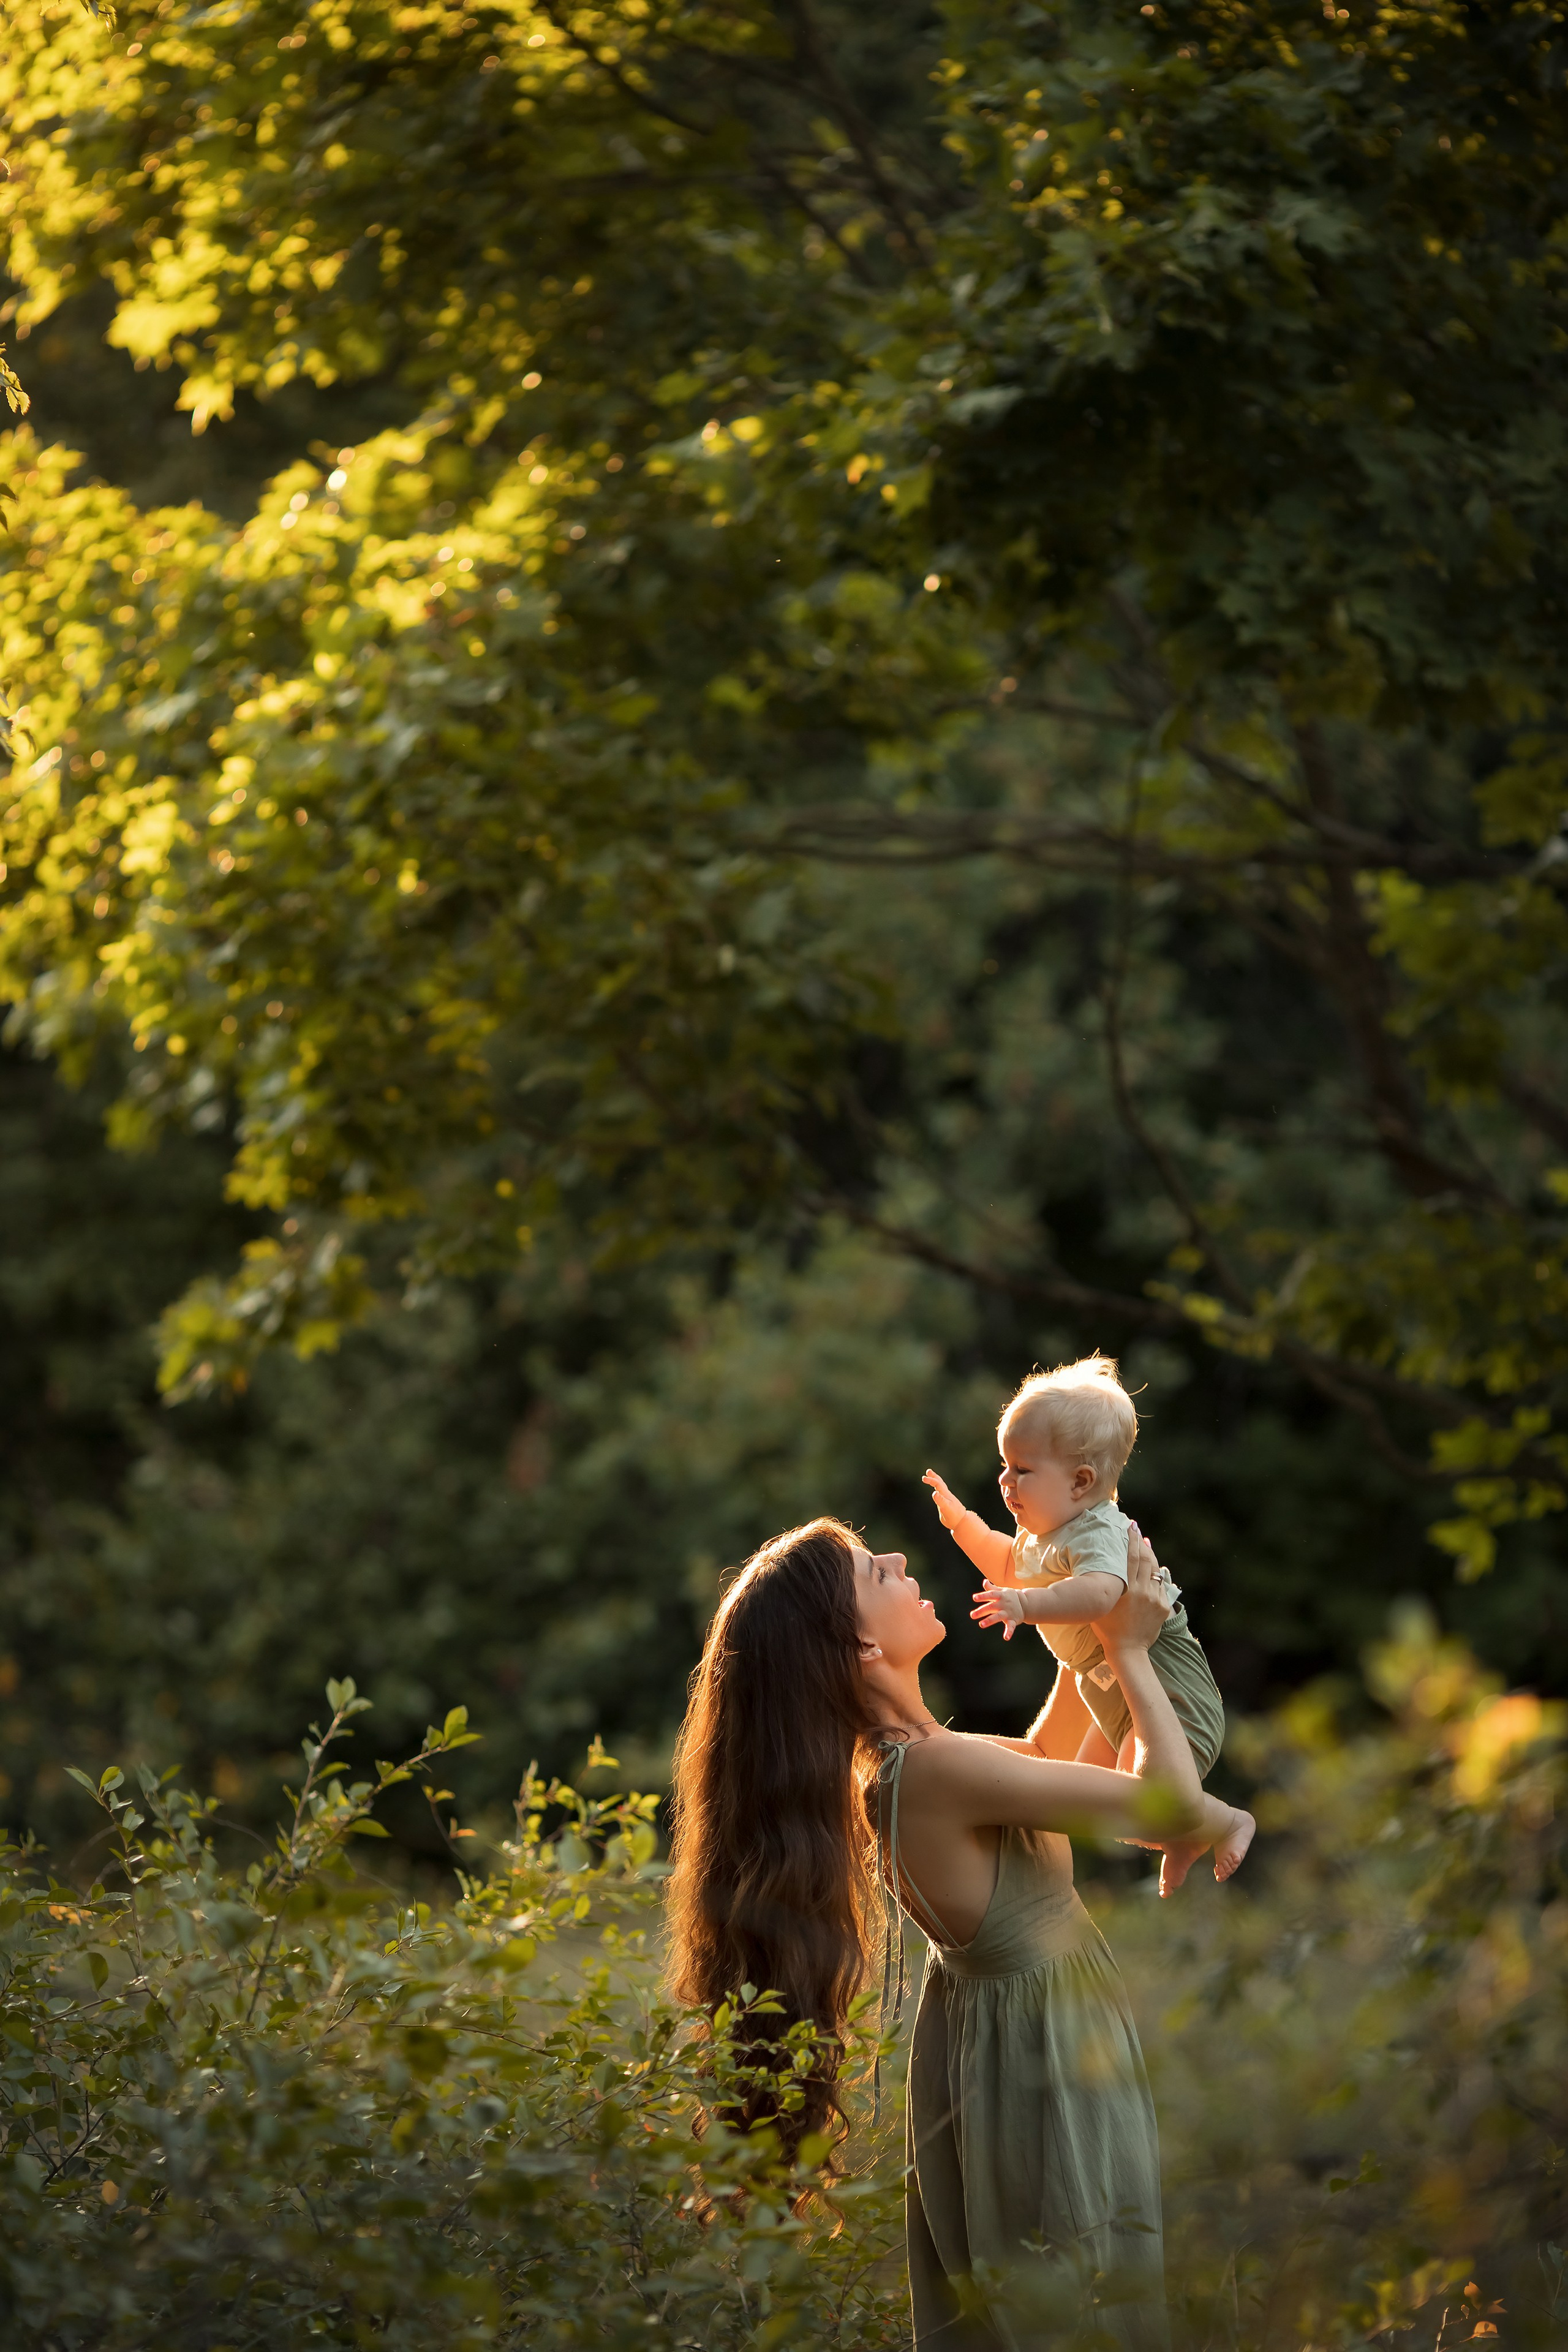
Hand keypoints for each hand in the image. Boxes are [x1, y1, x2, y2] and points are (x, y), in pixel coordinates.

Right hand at [924, 1468, 967, 1532]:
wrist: (962, 1522)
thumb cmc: (954, 1515)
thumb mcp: (946, 1508)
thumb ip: (940, 1500)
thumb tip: (934, 1493)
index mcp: (946, 1494)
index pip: (938, 1484)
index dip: (931, 1480)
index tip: (924, 1478)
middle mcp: (946, 1495)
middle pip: (940, 1483)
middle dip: (934, 1477)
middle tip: (928, 1471)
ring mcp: (946, 1499)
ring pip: (941, 1487)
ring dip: (936, 1481)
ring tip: (931, 1477)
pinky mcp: (946, 1504)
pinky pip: (942, 1494)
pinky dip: (938, 1490)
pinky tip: (936, 1492)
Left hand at [970, 1582, 1025, 1640]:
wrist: (1026, 1603)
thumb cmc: (1009, 1596)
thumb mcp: (1001, 1591)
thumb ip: (992, 1588)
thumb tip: (984, 1581)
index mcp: (1000, 1596)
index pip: (990, 1595)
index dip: (982, 1596)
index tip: (974, 1598)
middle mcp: (1003, 1604)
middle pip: (991, 1607)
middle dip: (981, 1611)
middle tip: (972, 1615)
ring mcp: (1008, 1612)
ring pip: (998, 1617)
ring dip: (990, 1620)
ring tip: (981, 1624)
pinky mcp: (1013, 1620)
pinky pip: (1011, 1627)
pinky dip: (1009, 1632)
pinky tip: (1006, 1637)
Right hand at [1092, 1524, 1173, 1655]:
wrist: (1128, 1650)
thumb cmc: (1107, 1627)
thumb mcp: (1102, 1604)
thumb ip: (1104, 1585)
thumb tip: (1098, 1565)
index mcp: (1126, 1589)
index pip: (1132, 1558)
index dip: (1132, 1540)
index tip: (1131, 1526)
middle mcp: (1143, 1591)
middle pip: (1146, 1560)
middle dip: (1141, 1543)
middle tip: (1137, 1530)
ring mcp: (1155, 1599)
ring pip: (1155, 1571)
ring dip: (1151, 1556)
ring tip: (1146, 1543)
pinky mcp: (1163, 1607)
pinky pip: (1161, 1586)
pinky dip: (1156, 1575)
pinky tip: (1153, 1569)